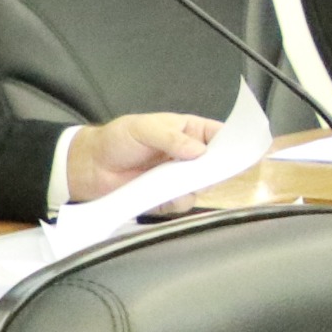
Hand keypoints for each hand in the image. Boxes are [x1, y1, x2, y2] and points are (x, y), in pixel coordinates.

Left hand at [68, 112, 219, 201]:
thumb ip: (171, 138)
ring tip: (173, 181)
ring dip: (193, 187)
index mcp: (188, 131)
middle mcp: (189, 155)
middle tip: (206, 171)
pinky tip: (161, 194)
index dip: (233, 142)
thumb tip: (200, 151)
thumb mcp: (143, 129)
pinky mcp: (168, 198)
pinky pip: (183, 203)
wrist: (90, 167)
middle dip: (216, 169)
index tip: (241, 152)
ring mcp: (180, 178)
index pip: (219, 135)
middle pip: (217, 164)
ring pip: (202, 187)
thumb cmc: (116, 139)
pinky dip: (175, 201)